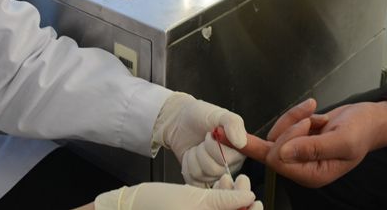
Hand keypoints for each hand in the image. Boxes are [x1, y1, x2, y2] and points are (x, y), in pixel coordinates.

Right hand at [92, 174, 260, 209]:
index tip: (255, 200)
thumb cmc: (156, 204)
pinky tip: (219, 185)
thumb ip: (223, 200)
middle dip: (241, 203)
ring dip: (231, 199)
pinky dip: (219, 202)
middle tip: (242, 183)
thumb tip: (248, 198)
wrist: (130, 206)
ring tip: (228, 180)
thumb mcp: (194, 199)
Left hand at [153, 92, 247, 183]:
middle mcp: (230, 165)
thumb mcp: (219, 114)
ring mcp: (215, 174)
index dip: (214, 147)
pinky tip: (191, 154)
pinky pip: (192, 180)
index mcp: (239, 150)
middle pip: (213, 169)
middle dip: (202, 151)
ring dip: (193, 156)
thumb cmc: (202, 116)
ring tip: (197, 146)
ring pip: (200, 174)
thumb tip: (241, 143)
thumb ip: (233, 124)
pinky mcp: (201, 179)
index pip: (227, 159)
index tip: (211, 133)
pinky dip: (186, 165)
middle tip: (203, 140)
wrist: (181, 120)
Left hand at [240, 99, 386, 187]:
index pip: (278, 162)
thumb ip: (313, 148)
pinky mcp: (298, 140)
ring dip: (293, 118)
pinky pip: (284, 126)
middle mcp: (302, 167)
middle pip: (272, 148)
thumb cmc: (362, 130)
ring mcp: (299, 153)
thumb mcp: (343, 140)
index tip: (304, 124)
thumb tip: (282, 153)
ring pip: (277, 135)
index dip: (284, 140)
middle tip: (312, 118)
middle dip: (289, 126)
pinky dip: (296, 115)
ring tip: (314, 113)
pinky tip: (314, 112)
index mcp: (312, 175)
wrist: (372, 118)